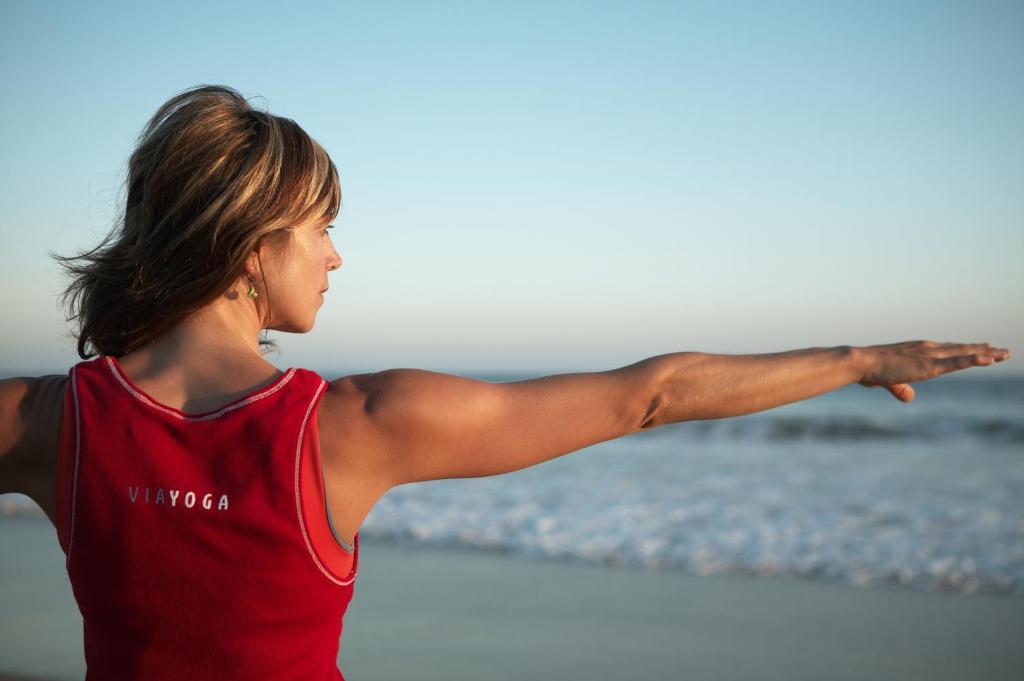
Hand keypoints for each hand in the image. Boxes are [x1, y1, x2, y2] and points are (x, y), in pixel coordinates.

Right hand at [856, 340, 1010, 401]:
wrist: (862, 363)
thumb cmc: (871, 370)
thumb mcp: (890, 380)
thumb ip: (902, 388)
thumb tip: (910, 397)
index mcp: (919, 351)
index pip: (948, 350)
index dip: (966, 349)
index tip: (982, 348)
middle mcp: (928, 349)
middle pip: (961, 349)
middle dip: (982, 350)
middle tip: (1002, 351)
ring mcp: (930, 355)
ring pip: (964, 353)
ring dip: (987, 354)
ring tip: (1005, 354)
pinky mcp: (929, 364)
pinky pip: (957, 362)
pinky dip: (974, 359)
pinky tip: (990, 358)